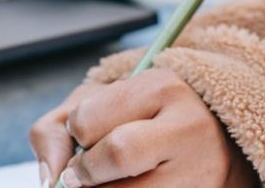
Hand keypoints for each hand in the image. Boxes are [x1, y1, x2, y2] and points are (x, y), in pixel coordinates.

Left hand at [30, 69, 256, 187]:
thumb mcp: (101, 105)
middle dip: (86, 172)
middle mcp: (188, 126)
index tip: (84, 138)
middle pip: (117, 155)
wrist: (216, 142)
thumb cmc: (143, 120)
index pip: (89, 119)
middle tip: (82, 175)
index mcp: (161, 87)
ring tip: (111, 181)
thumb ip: (58, 128)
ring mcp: (201, 170)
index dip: (75, 134)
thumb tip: (48, 177)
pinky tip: (130, 186)